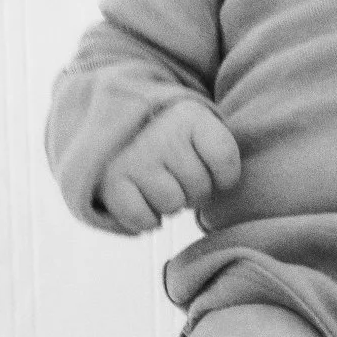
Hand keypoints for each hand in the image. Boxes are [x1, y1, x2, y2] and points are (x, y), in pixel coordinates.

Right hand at [94, 103, 239, 232]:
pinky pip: (142, 219)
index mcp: (190, 117)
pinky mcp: (111, 182)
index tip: (211, 168)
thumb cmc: (167, 135)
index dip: (224, 175)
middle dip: (192, 191)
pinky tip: (141, 199)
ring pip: (172, 205)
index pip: (225, 158)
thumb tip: (225, 189)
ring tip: (157, 184)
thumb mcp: (197, 126)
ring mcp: (135, 159)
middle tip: (175, 176)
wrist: (112, 123)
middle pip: (200, 188)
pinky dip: (145, 218)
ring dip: (167, 204)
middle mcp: (162, 135)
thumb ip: (219, 151)